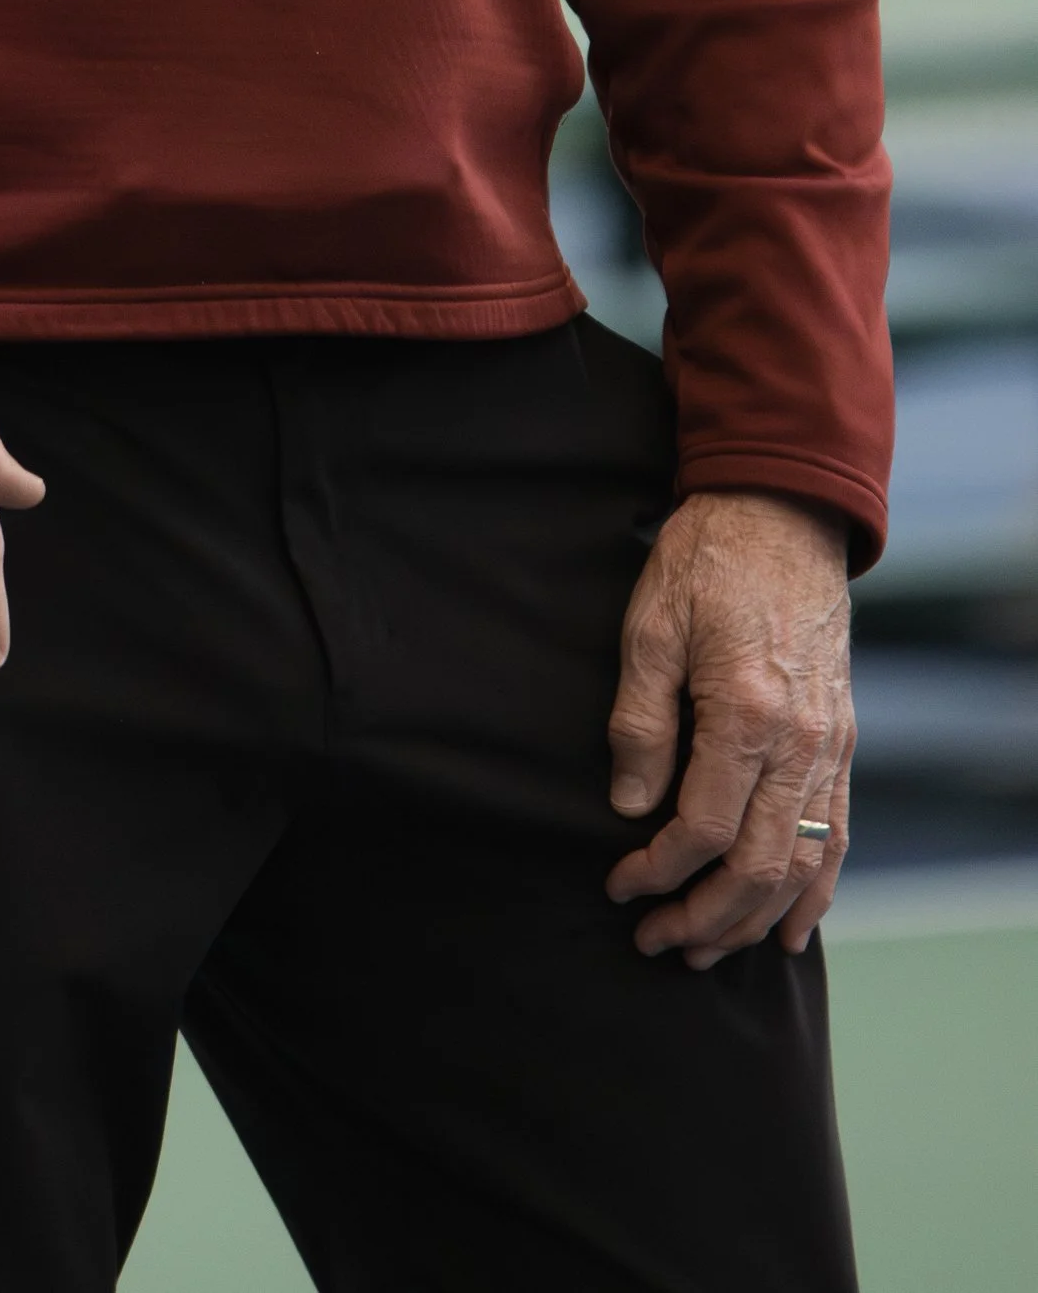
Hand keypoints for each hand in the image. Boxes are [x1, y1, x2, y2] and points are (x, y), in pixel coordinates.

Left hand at [605, 488, 854, 965]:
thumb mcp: (649, 625)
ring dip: (754, 919)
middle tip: (656, 942)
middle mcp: (799, 741)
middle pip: (758, 865)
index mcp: (745, 712)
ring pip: (803, 865)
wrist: (780, 514)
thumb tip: (629, 806)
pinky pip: (839, 836)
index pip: (703, 828)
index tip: (620, 886)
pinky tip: (788, 930)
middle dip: (703, 916)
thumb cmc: (704, 562)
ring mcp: (830, 745)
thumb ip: (640, 721)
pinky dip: (816, 893)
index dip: (659, 870)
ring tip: (706, 949)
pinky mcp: (843, 741)